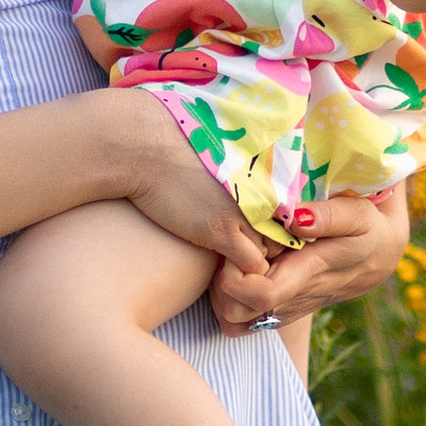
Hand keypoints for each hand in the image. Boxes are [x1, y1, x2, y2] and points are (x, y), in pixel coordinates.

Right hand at [104, 89, 270, 272]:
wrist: (141, 147)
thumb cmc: (170, 155)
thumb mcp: (218, 163)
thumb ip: (238, 183)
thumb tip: (231, 200)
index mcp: (264, 173)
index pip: (284, 217)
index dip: (264, 233)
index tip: (243, 241)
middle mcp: (263, 191)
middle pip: (280, 239)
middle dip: (260, 252)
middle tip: (235, 259)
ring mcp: (246, 212)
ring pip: (269, 256)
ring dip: (250, 266)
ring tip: (225, 267)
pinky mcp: (223, 230)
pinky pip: (251, 268)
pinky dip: (240, 278)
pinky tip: (217, 273)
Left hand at [210, 185, 411, 331]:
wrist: (379, 254)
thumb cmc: (367, 228)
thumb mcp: (358, 214)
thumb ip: (330, 216)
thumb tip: (294, 218)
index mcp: (305, 276)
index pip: (260, 296)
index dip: (235, 279)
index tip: (235, 252)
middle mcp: (290, 301)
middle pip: (235, 315)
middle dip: (220, 287)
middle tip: (228, 255)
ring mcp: (284, 310)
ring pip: (234, 322)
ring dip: (223, 296)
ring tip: (232, 264)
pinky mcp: (280, 310)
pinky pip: (242, 320)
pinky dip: (231, 300)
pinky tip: (241, 273)